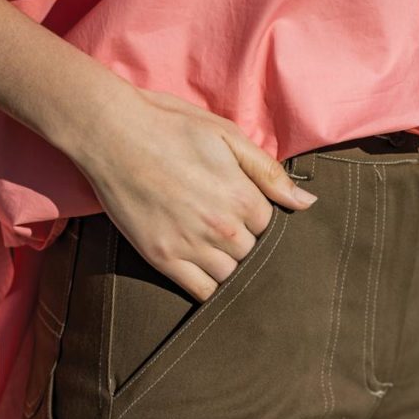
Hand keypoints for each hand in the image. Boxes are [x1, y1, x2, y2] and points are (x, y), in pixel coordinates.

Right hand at [70, 81, 318, 302]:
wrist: (111, 132)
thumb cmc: (170, 126)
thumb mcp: (227, 136)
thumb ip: (268, 173)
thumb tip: (307, 202)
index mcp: (241, 196)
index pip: (271, 227)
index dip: (257, 217)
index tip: (240, 206)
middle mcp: (221, 227)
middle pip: (252, 254)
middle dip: (243, 241)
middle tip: (221, 222)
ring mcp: (190, 246)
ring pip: (230, 276)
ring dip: (226, 264)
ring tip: (209, 242)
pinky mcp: (162, 258)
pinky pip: (201, 292)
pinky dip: (207, 287)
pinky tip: (200, 267)